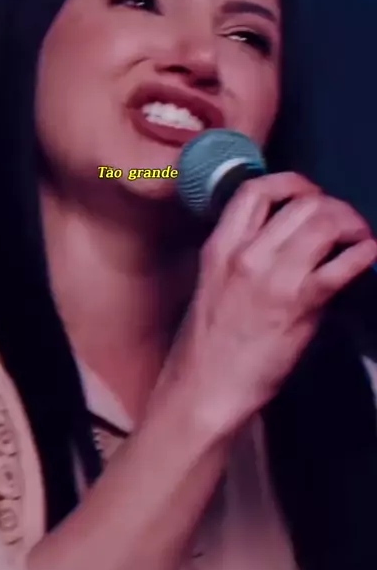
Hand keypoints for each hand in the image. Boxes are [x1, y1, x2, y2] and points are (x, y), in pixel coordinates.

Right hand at [158, 172, 376, 442]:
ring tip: (358, 236)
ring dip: (351, 223)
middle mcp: (247, 254)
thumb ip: (247, 254)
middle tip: (343, 220)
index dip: (290, 182)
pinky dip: (363, 253)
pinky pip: (342, 265)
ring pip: (324, 224)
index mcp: (221, 246)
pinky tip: (368, 254)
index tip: (308, 192)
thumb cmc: (211, 342)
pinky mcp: (301, 304)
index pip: (255, 190)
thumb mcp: (216, 283)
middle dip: (332, 205)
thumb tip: (291, 238)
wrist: (208, 387)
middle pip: (301, 203)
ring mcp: (275, 277)